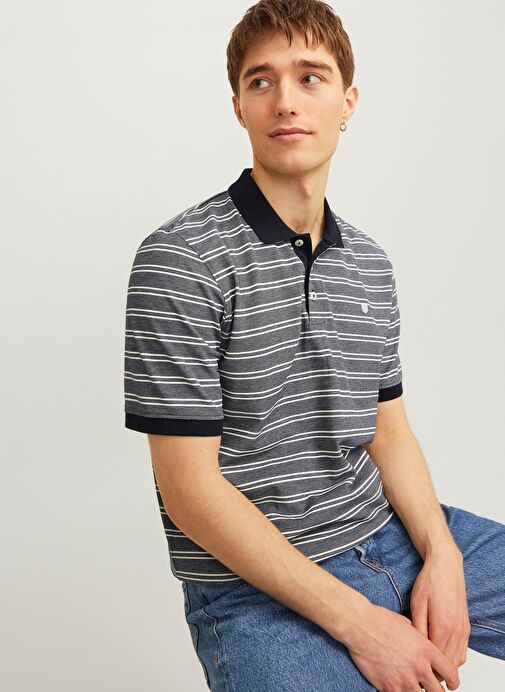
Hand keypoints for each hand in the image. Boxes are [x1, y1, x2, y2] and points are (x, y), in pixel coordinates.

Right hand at [344, 602, 459, 690]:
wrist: (360, 625)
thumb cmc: (380, 620)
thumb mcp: (407, 625)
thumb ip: (419, 640)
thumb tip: (423, 645)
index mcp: (426, 650)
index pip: (451, 674)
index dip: (453, 682)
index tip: (451, 684)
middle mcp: (419, 667)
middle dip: (436, 691)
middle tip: (432, 689)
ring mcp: (405, 680)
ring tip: (412, 687)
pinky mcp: (389, 688)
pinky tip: (396, 687)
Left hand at [409, 548, 470, 683]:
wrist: (446, 566)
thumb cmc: (429, 582)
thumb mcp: (417, 603)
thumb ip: (418, 628)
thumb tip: (416, 648)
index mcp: (443, 627)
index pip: (436, 660)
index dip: (424, 667)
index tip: (413, 669)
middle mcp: (457, 632)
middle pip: (448, 665)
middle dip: (434, 671)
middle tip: (419, 671)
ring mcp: (464, 630)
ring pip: (457, 660)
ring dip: (445, 667)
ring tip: (428, 665)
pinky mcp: (466, 626)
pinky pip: (462, 651)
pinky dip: (453, 658)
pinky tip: (440, 654)